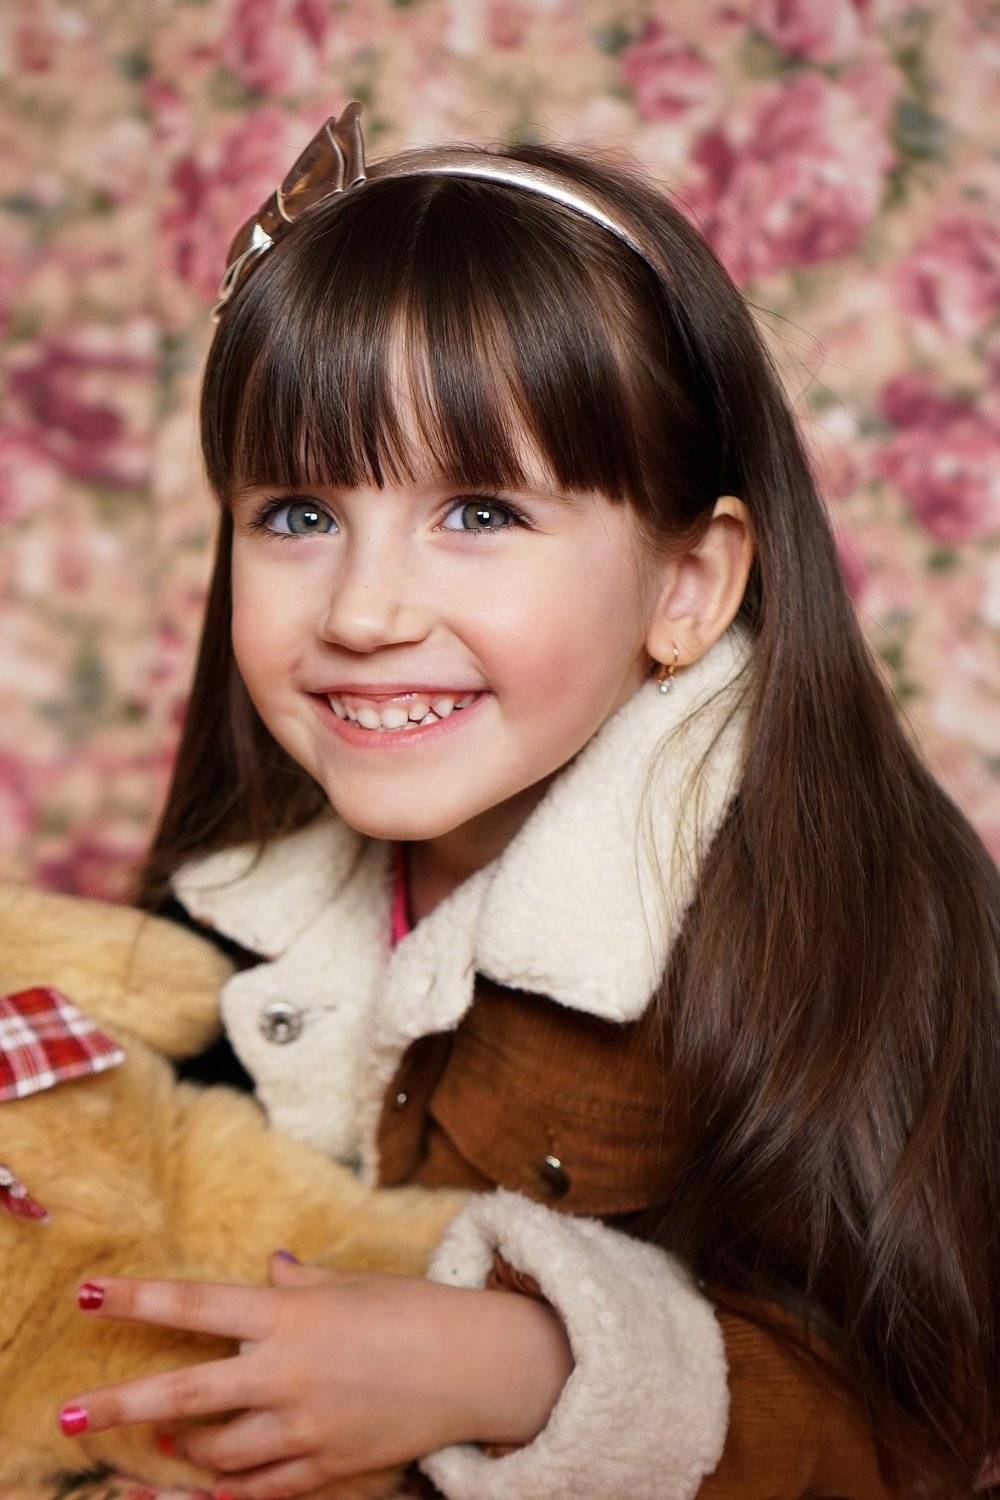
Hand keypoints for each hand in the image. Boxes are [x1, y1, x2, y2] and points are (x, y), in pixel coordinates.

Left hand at [59, 1253, 574, 1499]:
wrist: (474, 1365)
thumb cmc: (412, 1310)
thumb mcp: (352, 1285)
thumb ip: (303, 1283)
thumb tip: (273, 1266)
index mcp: (287, 1315)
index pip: (194, 1305)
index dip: (136, 1298)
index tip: (88, 1294)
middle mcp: (283, 1371)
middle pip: (182, 1395)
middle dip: (118, 1406)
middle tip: (68, 1415)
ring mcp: (300, 1425)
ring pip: (215, 1450)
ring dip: (189, 1447)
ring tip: (175, 1444)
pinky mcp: (324, 1464)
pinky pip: (258, 1489)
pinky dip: (230, 1488)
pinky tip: (211, 1485)